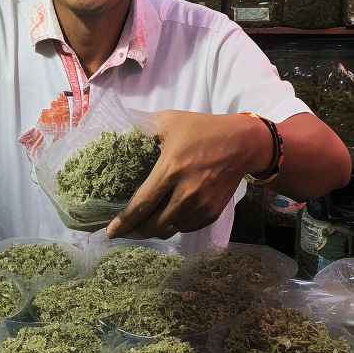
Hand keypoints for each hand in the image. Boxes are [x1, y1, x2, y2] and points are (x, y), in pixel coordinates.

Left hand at [106, 111, 270, 239]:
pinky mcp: (212, 213)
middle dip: (136, 230)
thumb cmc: (203, 129)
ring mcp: (201, 206)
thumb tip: (123, 135)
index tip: (110, 232)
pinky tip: (168, 215)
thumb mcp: (170, 120)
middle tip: (126, 228)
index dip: (124, 222)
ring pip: (170, 229)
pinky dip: (174, 224)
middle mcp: (186, 193)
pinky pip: (186, 227)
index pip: (142, 205)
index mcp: (171, 170)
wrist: (243, 143)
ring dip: (156, 228)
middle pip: (154, 225)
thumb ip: (145, 128)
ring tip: (146, 221)